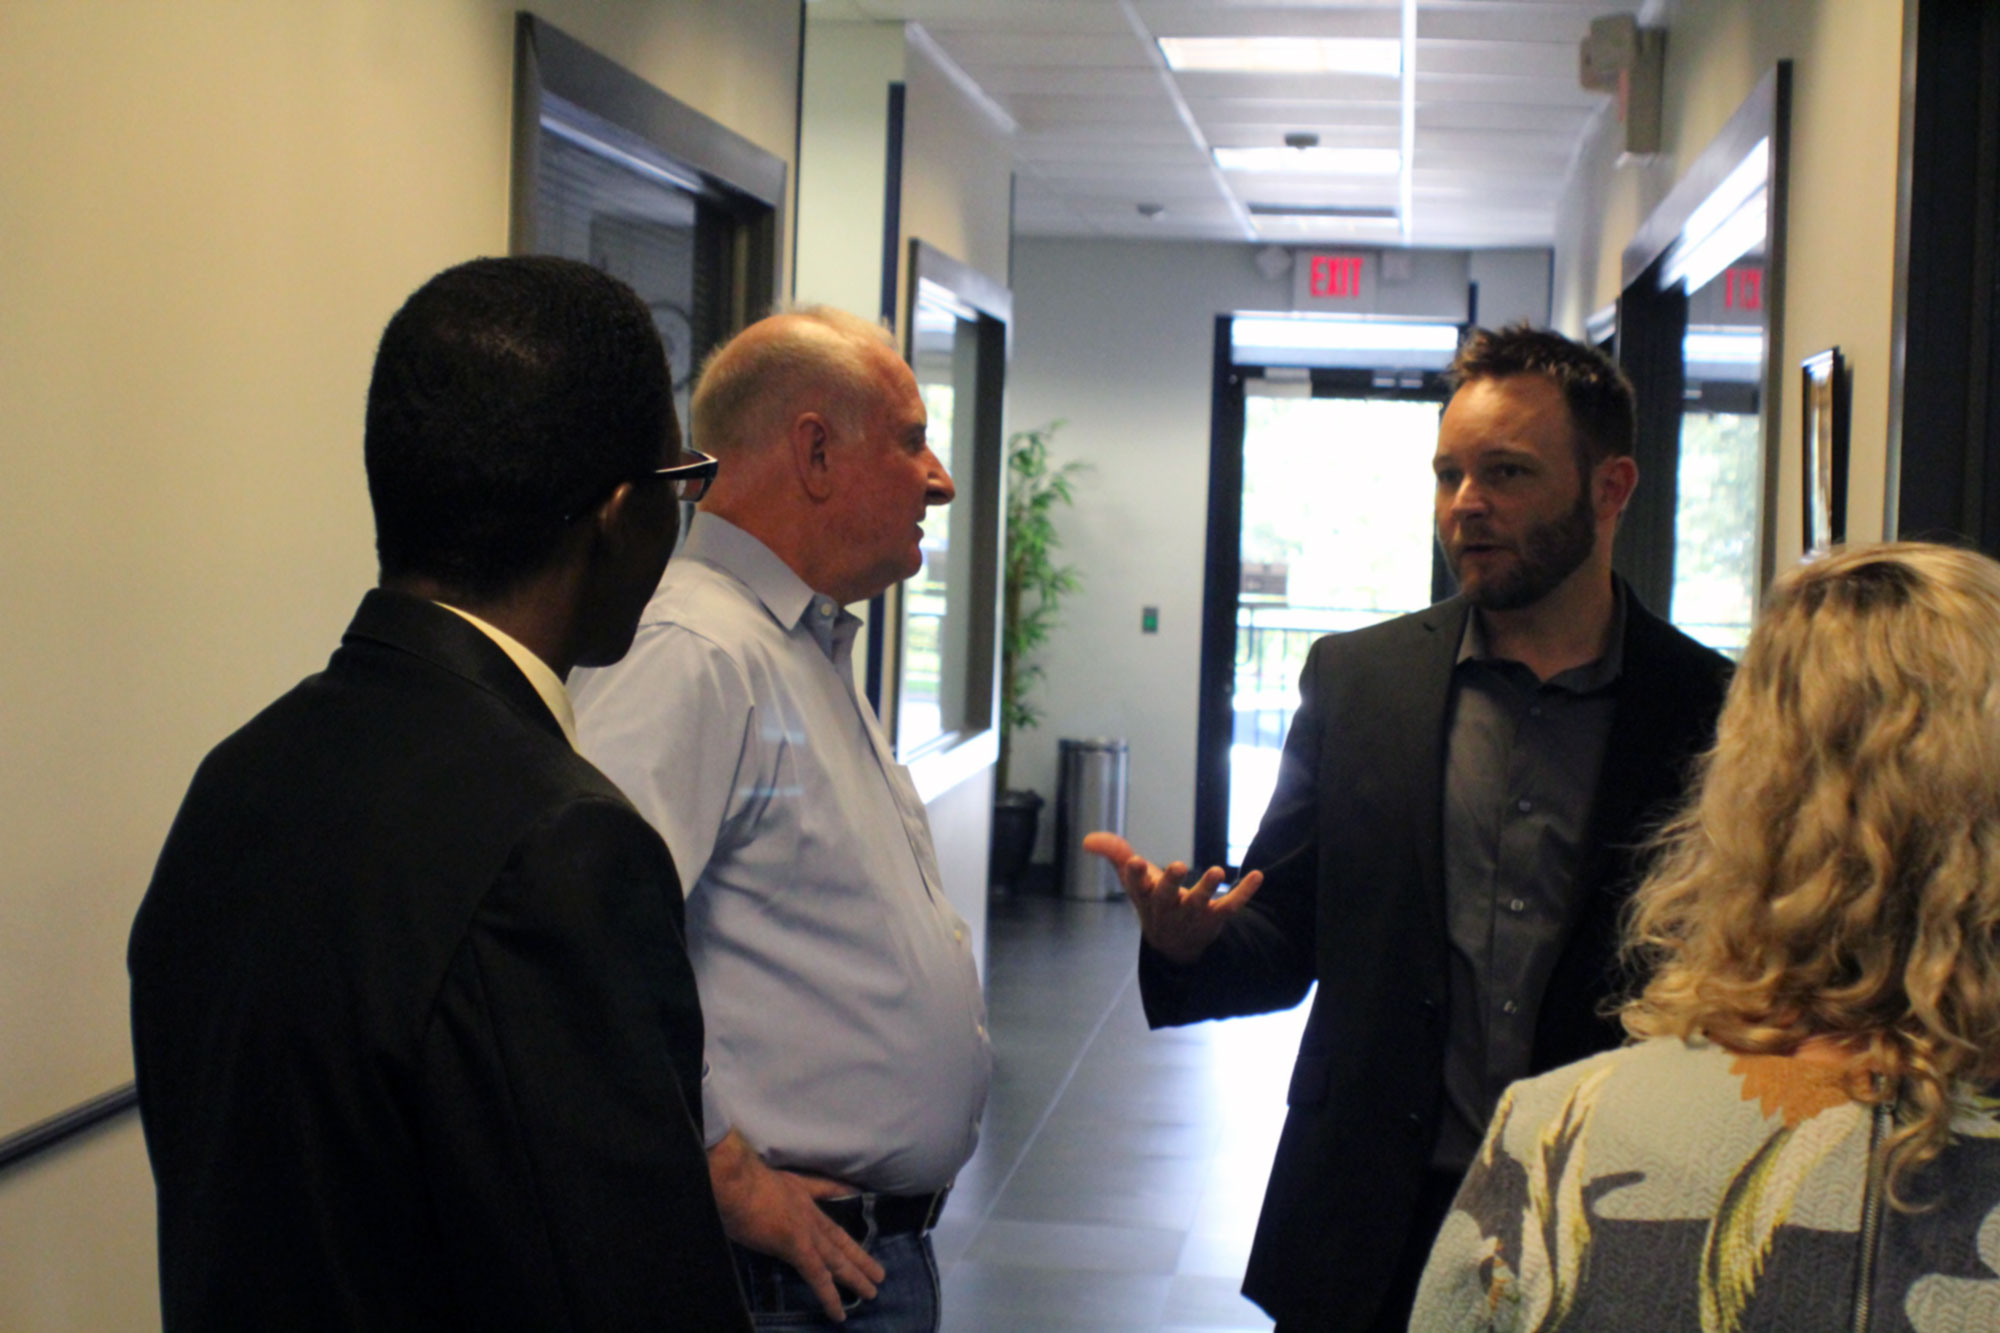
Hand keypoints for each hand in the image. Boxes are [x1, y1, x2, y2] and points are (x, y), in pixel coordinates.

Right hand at [707, 1129, 885, 1321]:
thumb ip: (767, 1191)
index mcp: (799, 1194)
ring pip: (836, 1259)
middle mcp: (808, 1212)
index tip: (859, 1202)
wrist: (735, 1182)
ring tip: (872, 1292)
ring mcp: (806, 1231)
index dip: (841, 1208)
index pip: (825, 1203)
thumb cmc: (738, 1180)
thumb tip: (756, 1202)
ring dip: (855, 1277)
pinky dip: (829, 1296)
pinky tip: (839, 1312)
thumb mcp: (757, 1179)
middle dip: (858, 1256)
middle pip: (839, 1239)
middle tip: (878, 1274)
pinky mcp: (798, 1247)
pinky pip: (818, 1277)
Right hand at [1082, 831, 1262, 966]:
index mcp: (1145, 897)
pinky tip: (1258, 875)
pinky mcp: (1215, 919)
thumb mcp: (1133, 879)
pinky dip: (1245, 892)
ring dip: (1208, 888)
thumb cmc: (1152, 902)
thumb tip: (1087, 839)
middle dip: (1172, 882)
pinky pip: (1231, 907)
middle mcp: (1167, 909)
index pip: (1137, 885)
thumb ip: (1114, 854)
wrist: (1174, 946)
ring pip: (1199, 903)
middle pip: (1167, 897)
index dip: (1136, 874)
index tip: (1136, 861)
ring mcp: (1192, 915)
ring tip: (1218, 870)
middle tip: (1180, 865)